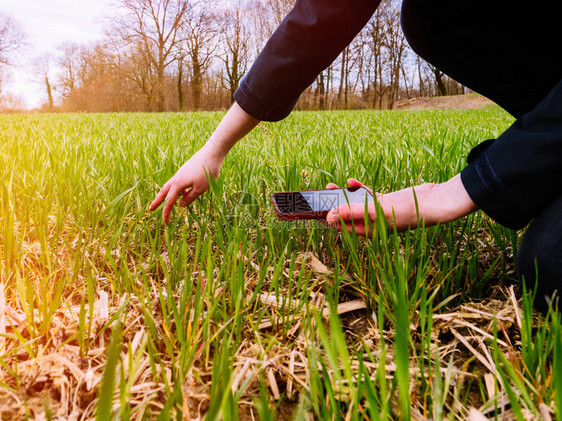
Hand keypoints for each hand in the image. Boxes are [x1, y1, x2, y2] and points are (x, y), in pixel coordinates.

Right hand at [149, 143, 223, 222]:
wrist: (212, 153)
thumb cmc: (207, 171)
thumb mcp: (200, 188)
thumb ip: (189, 198)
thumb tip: (180, 205)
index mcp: (178, 184)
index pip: (170, 201)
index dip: (167, 212)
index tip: (165, 222)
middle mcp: (176, 178)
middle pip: (163, 192)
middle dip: (157, 202)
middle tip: (150, 210)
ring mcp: (180, 173)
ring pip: (169, 186)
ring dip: (166, 195)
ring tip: (167, 203)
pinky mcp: (185, 170)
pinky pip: (177, 182)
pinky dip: (177, 190)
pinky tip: (185, 192)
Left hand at [325, 175, 477, 235]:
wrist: (434, 203)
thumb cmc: (408, 211)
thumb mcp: (377, 212)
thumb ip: (353, 213)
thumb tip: (331, 216)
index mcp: (369, 231)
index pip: (343, 227)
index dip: (328, 219)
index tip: (313, 211)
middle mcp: (372, 224)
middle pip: (346, 215)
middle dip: (332, 206)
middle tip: (318, 197)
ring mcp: (378, 212)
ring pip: (355, 204)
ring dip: (343, 196)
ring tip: (330, 187)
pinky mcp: (385, 201)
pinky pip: (367, 195)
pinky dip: (359, 189)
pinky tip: (351, 182)